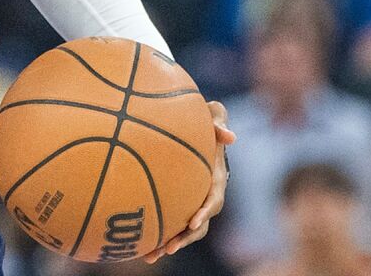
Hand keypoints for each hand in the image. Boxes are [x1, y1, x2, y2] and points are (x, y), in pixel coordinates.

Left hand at [144, 100, 235, 263]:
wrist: (196, 124)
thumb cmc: (204, 117)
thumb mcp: (214, 114)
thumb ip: (219, 123)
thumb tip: (231, 137)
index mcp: (216, 178)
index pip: (213, 199)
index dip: (204, 212)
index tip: (193, 221)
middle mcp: (206, 194)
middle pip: (200, 223)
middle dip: (186, 237)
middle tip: (170, 247)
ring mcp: (193, 200)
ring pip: (185, 229)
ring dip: (171, 243)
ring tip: (151, 255)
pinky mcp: (179, 201)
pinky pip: (171, 221)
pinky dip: (158, 233)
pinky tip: (138, 244)